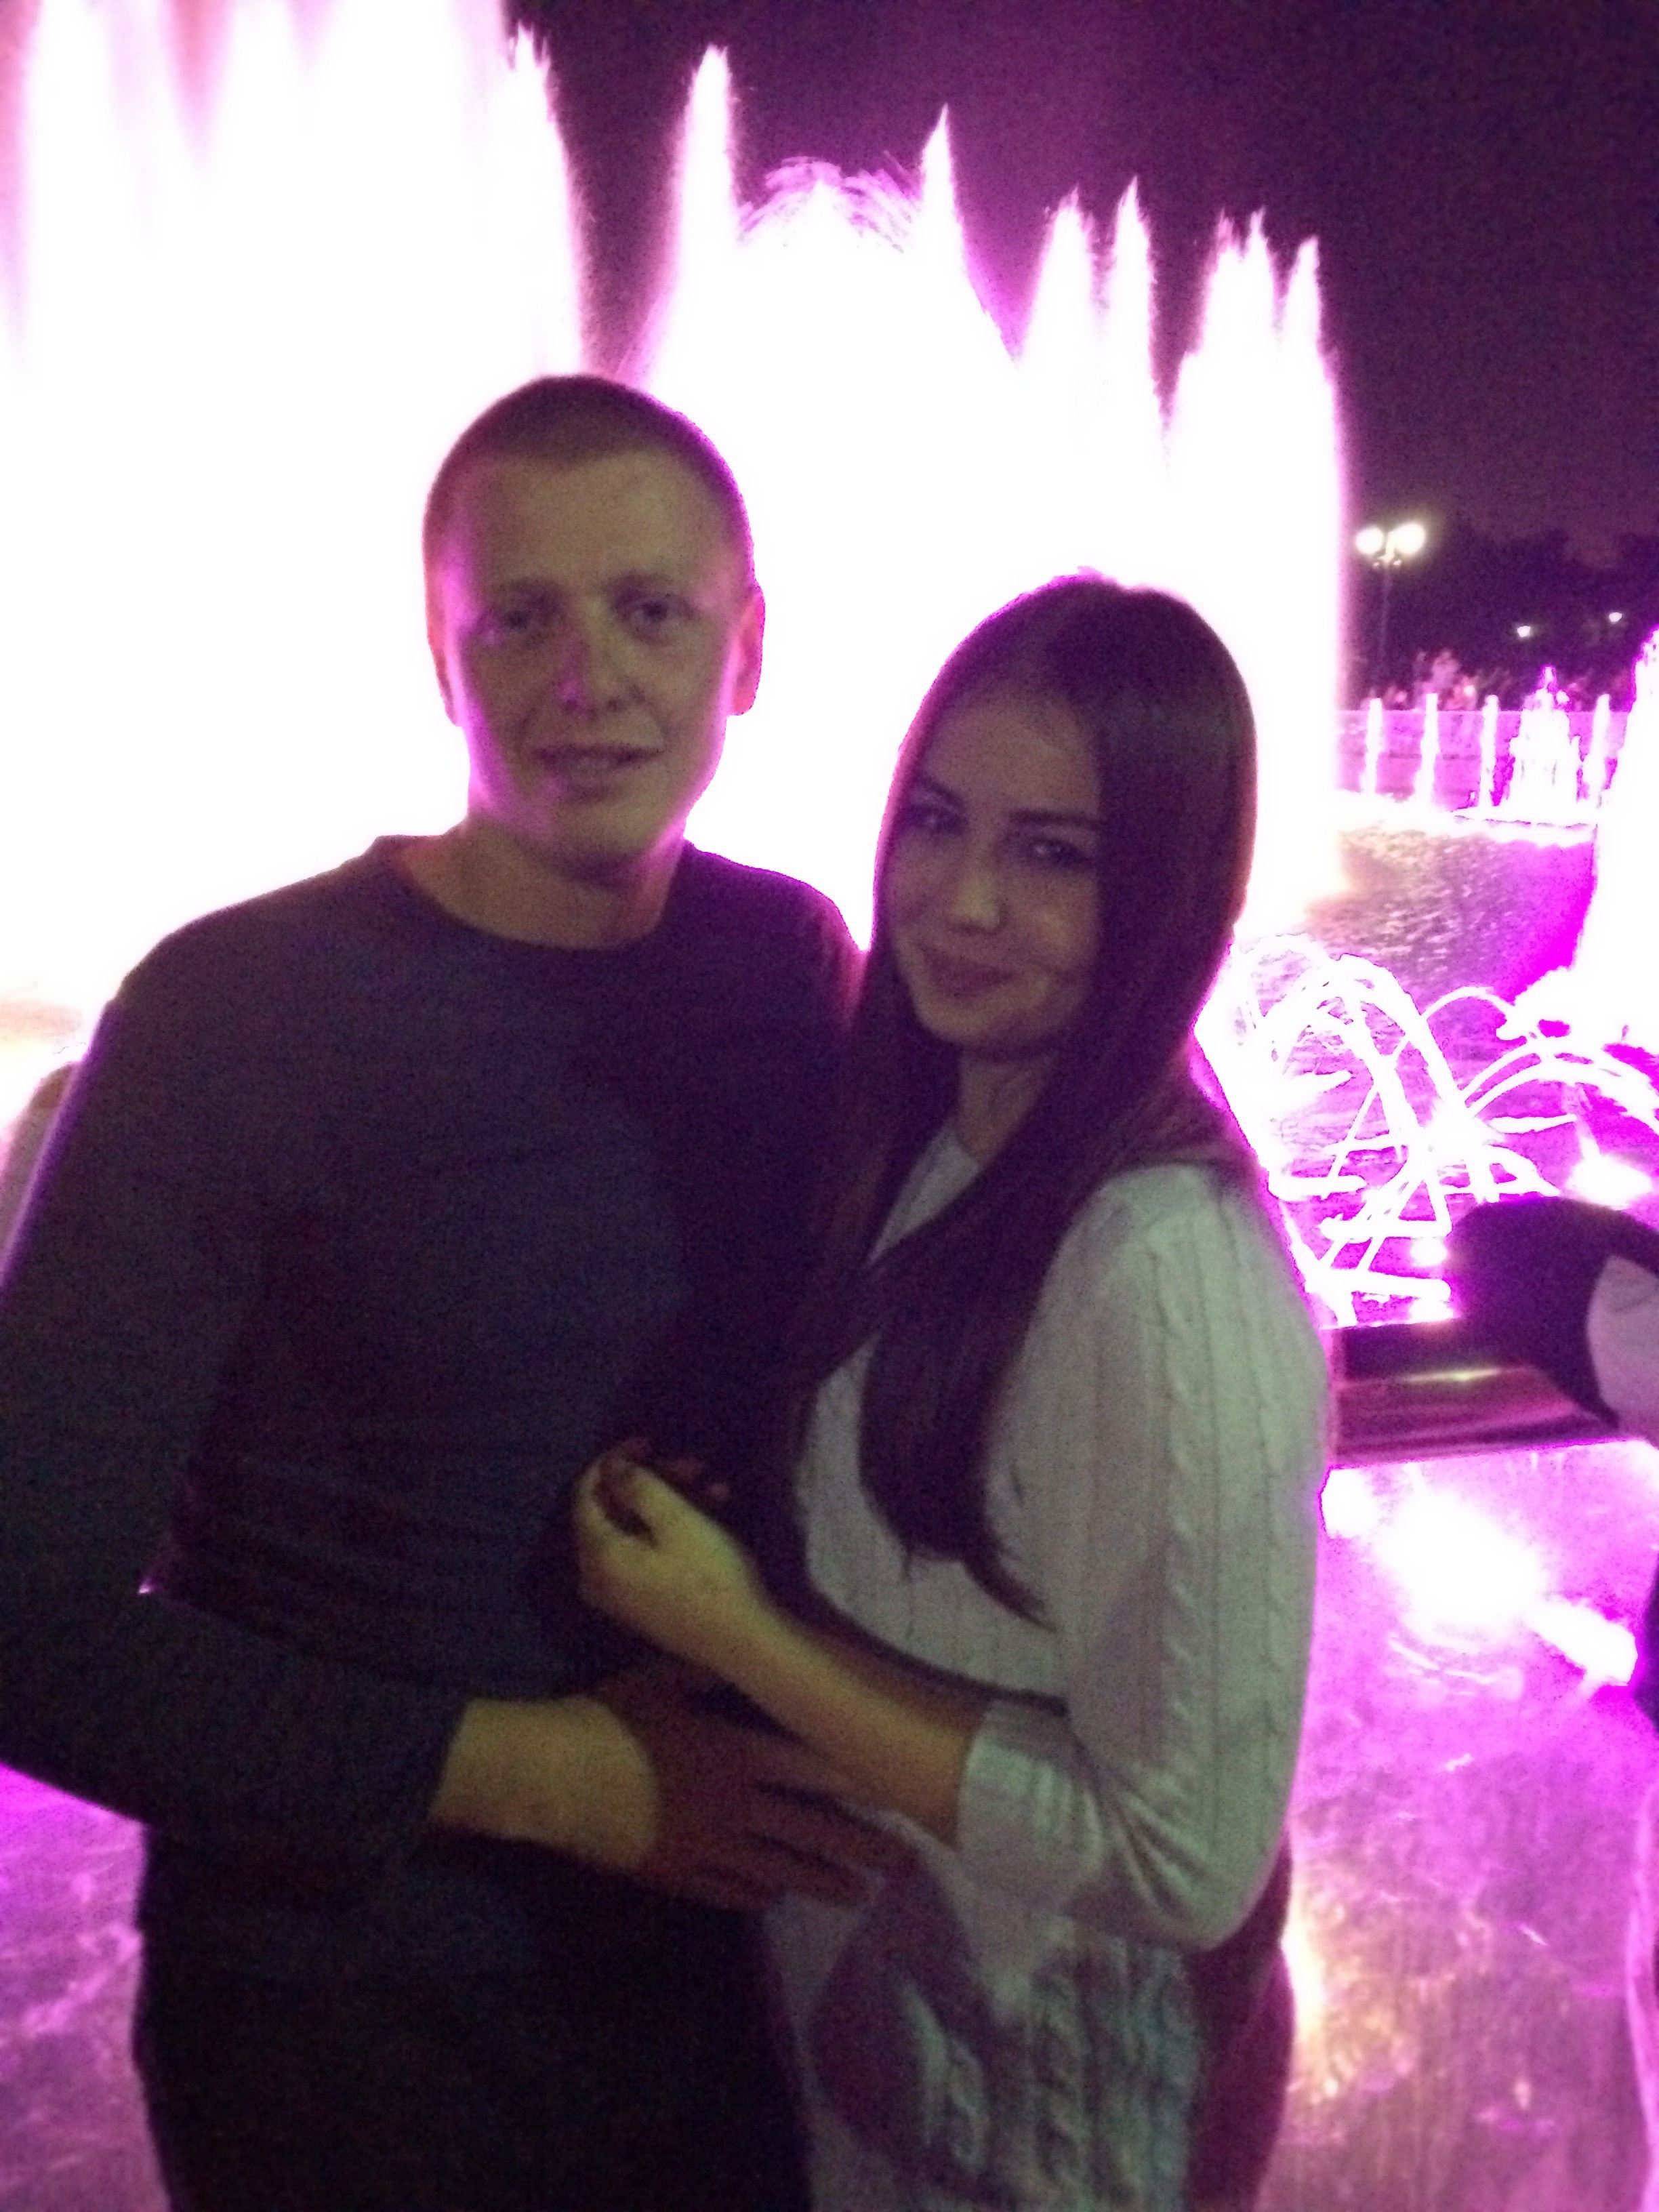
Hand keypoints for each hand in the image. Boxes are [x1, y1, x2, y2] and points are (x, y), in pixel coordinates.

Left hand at [576, 1452, 768, 1670]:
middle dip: (652, 1481)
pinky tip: (712, 1510)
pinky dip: (672, 1529)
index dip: (613, 1461)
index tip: (648, 1441)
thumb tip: (609, 1466)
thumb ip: (637, 1487)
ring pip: (634, 1530)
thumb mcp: (676, 1521)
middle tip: (693, 1464)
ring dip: (671, 1502)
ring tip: (714, 1486)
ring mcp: (619, 1593)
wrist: (742, 1641)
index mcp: (597, 1555)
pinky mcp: (643, 1602)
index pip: (586, 1494)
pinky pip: (646, 1552)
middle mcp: (597, 1576)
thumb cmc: (708, 1575)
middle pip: (612, 1512)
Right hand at [594, 1662, 910, 1910]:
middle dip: (861, 1846)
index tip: (901, 1792)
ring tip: (861, 1894)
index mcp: (735, 1750)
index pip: (813, 1767)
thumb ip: (711, 1674)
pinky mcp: (678, 1874)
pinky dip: (759, 1894)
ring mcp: (708, 1845)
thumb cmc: (607, 1717)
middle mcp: (734, 1803)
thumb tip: (744, 1659)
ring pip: (779, 1869)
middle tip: (905, 1862)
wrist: (553, 1777)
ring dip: (823, 1881)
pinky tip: (778, 1898)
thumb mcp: (662, 1678)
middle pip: (811, 1828)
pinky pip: (729, 1890)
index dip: (859, 1779)